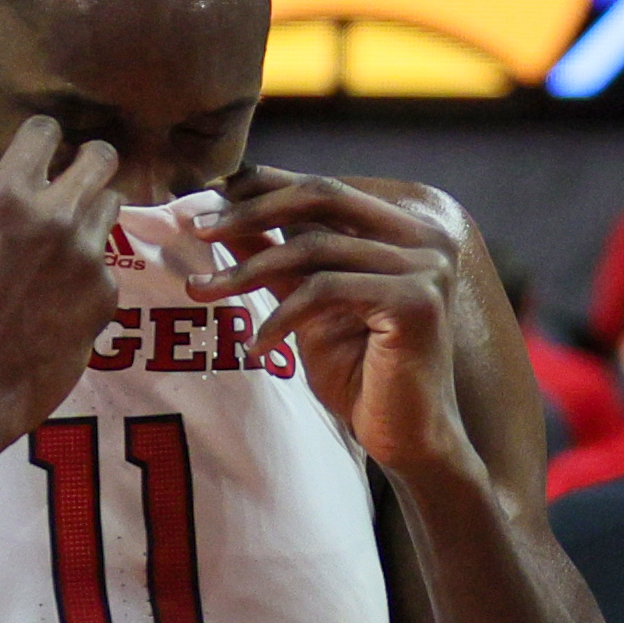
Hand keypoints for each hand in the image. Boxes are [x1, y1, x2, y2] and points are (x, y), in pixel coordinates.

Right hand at [0, 116, 118, 454]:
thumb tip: (16, 195)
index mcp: (5, 197)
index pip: (44, 132)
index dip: (46, 139)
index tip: (46, 150)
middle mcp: (55, 217)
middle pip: (102, 158)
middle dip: (92, 163)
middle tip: (81, 178)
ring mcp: (87, 257)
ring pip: (112, 208)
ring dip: (93, 217)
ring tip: (68, 244)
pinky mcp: (106, 296)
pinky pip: (106, 268)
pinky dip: (90, 276)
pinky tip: (63, 301)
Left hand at [201, 167, 484, 480]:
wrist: (405, 438)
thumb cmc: (362, 374)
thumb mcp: (307, 304)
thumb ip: (276, 256)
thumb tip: (222, 213)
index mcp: (406, 229)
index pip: (325, 188)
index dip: (264, 185)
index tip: (208, 197)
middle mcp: (426, 238)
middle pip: (322, 196)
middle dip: (251, 210)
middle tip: (196, 229)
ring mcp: (427, 268)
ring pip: (315, 247)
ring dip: (248, 270)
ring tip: (203, 290)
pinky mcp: (415, 303)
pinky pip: (325, 291)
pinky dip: (282, 316)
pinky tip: (258, 345)